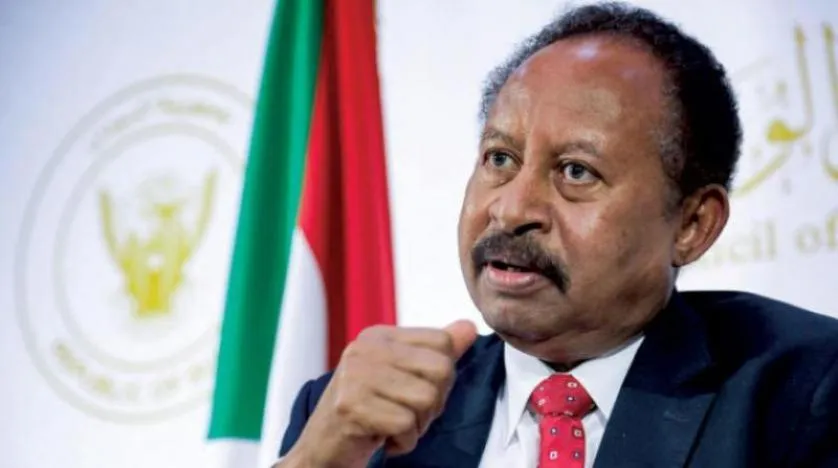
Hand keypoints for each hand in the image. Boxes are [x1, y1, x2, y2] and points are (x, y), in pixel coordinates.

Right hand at [283, 320, 477, 466]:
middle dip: (433, 403)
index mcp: (379, 336)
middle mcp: (365, 349)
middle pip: (441, 369)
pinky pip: (406, 425)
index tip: (413, 391)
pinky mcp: (351, 407)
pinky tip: (381, 438)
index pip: (442, 342)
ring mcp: (355, 376)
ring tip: (391, 425)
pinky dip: (403, 442)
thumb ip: (437, 351)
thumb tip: (470, 327)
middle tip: (404, 413)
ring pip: (427, 399)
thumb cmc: (368, 412)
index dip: (441, 377)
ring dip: (417, 425)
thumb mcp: (402, 375)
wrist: (323, 450)